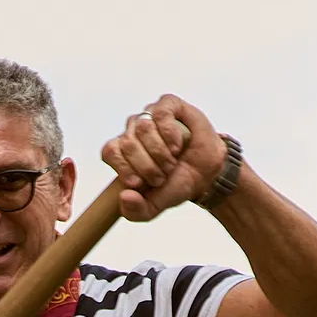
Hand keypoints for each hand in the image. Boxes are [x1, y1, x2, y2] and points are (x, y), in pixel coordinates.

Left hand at [101, 94, 228, 221]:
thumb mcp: (154, 207)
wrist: (207, 174)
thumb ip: (135, 211)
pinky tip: (177, 145)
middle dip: (147, 165)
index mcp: (123, 152)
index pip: (109, 152)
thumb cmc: (176, 184)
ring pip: (143, 128)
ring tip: (172, 161)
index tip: (140, 183)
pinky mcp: (168, 105)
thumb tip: (124, 196)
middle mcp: (133, 131)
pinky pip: (160, 113)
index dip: (123, 168)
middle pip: (127, 143)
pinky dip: (170, 133)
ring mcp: (150, 116)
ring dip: (160, 151)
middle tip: (162, 175)